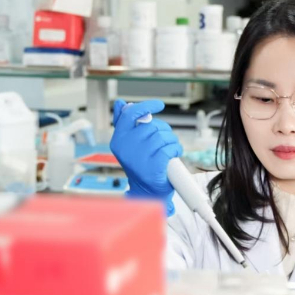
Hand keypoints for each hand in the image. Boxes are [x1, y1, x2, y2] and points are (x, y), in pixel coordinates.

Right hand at [110, 99, 182, 215]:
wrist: (147, 191)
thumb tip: (121, 103)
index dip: (146, 106)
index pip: (129, 115)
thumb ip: (125, 123)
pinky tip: (174, 155)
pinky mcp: (153, 166)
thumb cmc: (141, 164)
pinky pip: (170, 148)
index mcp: (118, 140)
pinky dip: (176, 149)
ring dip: (171, 141)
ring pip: (163, 136)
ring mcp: (139, 157)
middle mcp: (126, 148)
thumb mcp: (129, 144)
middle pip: (152, 126)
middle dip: (164, 131)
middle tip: (165, 141)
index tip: (159, 105)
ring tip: (169, 150)